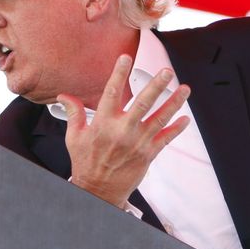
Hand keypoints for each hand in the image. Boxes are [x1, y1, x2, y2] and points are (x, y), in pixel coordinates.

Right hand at [58, 55, 190, 207]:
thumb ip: (74, 113)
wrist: (99, 190)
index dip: (119, 73)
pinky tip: (185, 118)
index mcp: (103, 123)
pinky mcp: (148, 154)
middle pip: (143, 102)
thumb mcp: (74, 137)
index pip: (112, 92)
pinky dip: (177, 128)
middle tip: (167, 72)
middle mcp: (123, 130)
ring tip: (184, 89)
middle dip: (157, 85)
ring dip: (174, 102)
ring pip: (160, 118)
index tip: (126, 58)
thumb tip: (64, 96)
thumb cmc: (86, 163)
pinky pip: (166, 138)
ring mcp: (138, 142)